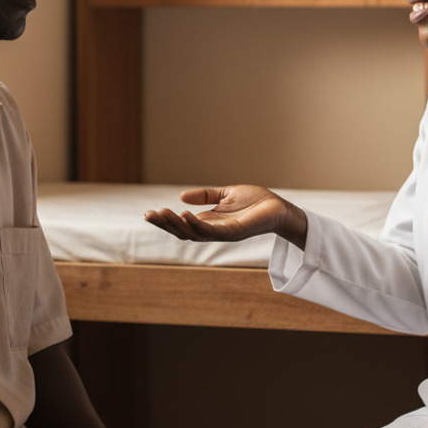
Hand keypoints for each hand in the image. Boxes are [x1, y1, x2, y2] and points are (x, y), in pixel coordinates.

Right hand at [144, 186, 306, 246]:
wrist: (280, 208)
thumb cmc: (257, 202)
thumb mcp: (226, 194)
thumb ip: (206, 196)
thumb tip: (180, 197)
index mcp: (210, 221)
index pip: (182, 224)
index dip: (165, 220)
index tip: (147, 213)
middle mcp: (213, 230)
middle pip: (183, 231)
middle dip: (165, 224)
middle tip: (148, 215)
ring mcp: (223, 233)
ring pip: (193, 233)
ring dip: (177, 224)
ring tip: (163, 213)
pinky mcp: (234, 232)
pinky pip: (211, 232)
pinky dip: (197, 224)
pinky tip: (185, 215)